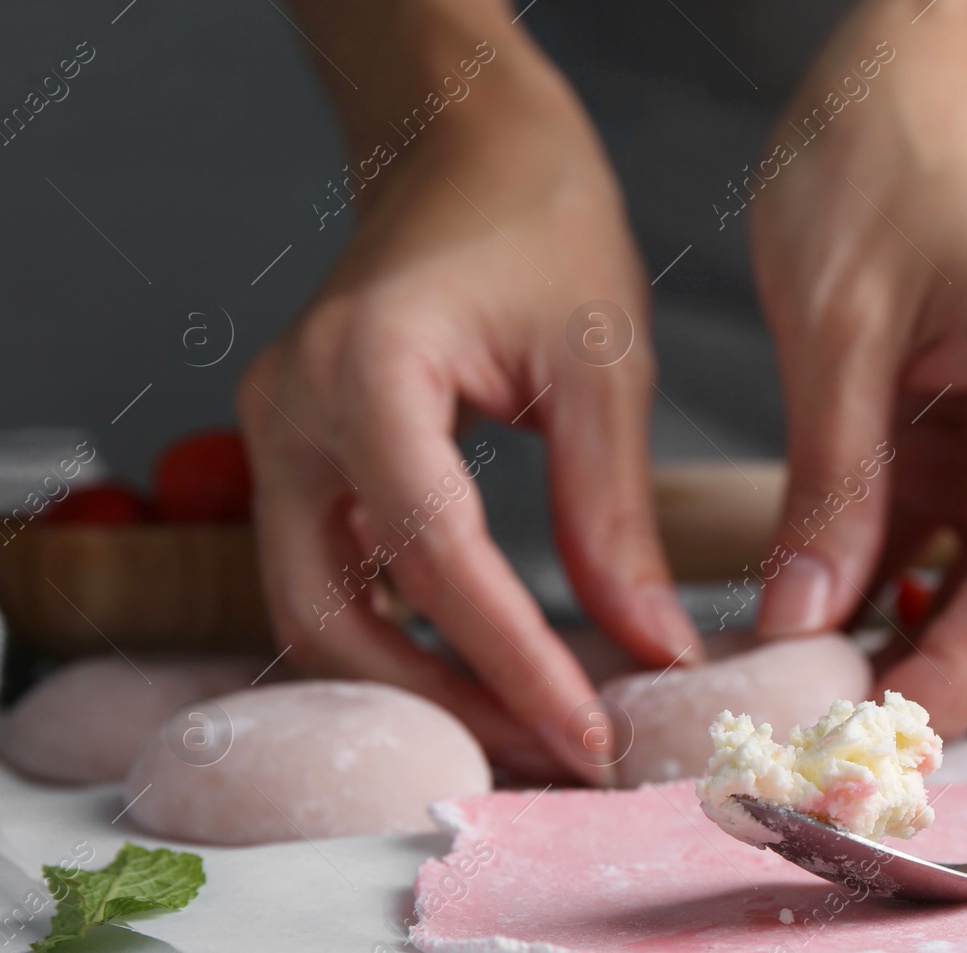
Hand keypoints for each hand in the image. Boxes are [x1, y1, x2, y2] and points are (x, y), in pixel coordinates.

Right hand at [238, 40, 697, 782]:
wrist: (465, 145)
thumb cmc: (539, 222)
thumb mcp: (601, 365)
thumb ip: (613, 513)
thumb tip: (651, 648)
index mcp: (366, 372)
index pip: (436, 558)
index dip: (514, 662)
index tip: (589, 735)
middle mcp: (290, 412)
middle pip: (332, 616)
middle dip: (441, 704)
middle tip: (550, 755)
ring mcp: (276, 434)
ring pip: (313, 612)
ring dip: (410, 685)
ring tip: (521, 728)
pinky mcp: (298, 452)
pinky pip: (325, 574)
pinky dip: (394, 635)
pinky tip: (474, 666)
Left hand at [750, 4, 966, 734]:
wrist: (911, 98)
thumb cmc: (878, 172)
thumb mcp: (833, 331)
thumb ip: (829, 484)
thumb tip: (800, 625)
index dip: (962, 671)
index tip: (875, 738)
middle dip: (957, 690)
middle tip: (849, 754)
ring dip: (937, 661)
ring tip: (834, 713)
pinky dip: (917, 611)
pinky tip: (843, 643)